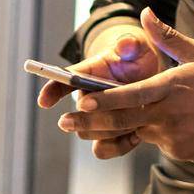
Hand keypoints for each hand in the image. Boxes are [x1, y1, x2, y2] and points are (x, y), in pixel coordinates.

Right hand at [38, 15, 163, 158]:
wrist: (150, 75)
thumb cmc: (138, 57)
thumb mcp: (137, 47)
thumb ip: (130, 45)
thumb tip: (124, 44)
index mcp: (88, 73)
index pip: (64, 80)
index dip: (52, 90)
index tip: (43, 101)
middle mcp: (87, 99)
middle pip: (78, 114)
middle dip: (91, 117)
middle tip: (119, 111)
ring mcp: (96, 119)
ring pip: (89, 133)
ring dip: (111, 129)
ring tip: (136, 118)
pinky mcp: (109, 136)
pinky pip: (104, 149)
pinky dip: (120, 145)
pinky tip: (138, 134)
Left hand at [57, 8, 193, 161]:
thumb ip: (166, 35)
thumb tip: (145, 11)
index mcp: (170, 88)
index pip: (130, 97)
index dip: (103, 101)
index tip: (80, 102)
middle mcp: (168, 115)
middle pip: (122, 122)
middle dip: (89, 123)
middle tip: (65, 122)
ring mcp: (173, 138)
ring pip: (136, 133)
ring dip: (117, 129)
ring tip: (88, 130)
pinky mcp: (179, 152)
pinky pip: (155, 143)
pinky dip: (151, 133)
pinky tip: (164, 125)